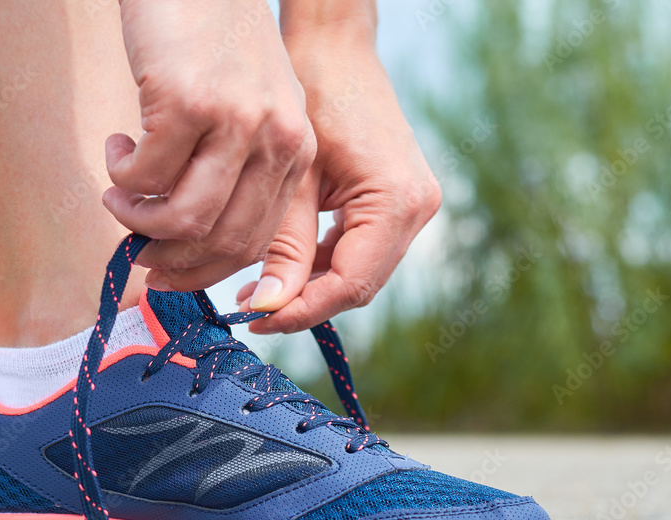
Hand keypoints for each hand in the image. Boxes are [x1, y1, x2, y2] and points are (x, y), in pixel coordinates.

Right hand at [104, 0, 315, 289]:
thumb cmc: (214, 47)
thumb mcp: (249, 112)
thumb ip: (237, 171)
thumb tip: (191, 242)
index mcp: (295, 150)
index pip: (257, 241)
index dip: (206, 271)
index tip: (167, 275)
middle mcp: (276, 139)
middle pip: (224, 241)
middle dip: (171, 259)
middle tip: (134, 247)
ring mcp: (236, 121)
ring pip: (185, 219)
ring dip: (138, 220)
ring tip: (117, 197)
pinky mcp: (189, 101)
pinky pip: (146, 176)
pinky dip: (121, 176)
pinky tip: (116, 147)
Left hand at [237, 23, 441, 333]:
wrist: (336, 50)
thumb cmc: (313, 94)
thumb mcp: (292, 178)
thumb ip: (285, 247)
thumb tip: (268, 306)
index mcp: (397, 201)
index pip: (351, 283)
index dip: (302, 309)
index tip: (257, 320)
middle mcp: (418, 209)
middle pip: (359, 283)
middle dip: (305, 302)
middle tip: (252, 309)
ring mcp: (415, 206)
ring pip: (360, 272)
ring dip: (312, 285)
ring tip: (260, 290)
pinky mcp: (400, 202)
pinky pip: (361, 249)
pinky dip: (324, 262)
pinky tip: (286, 265)